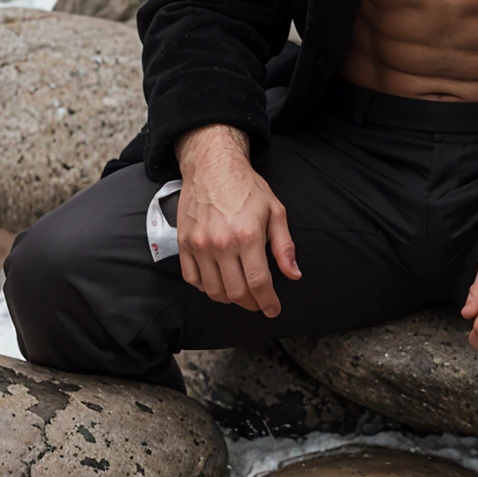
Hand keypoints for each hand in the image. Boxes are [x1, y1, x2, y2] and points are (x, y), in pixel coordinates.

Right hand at [174, 125, 299, 316]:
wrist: (212, 166)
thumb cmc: (246, 187)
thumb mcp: (275, 211)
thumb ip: (284, 246)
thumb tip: (294, 274)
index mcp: (247, 236)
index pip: (258, 283)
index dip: (268, 302)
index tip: (273, 309)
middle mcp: (221, 244)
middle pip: (236, 292)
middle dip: (251, 303)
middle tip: (259, 302)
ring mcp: (199, 245)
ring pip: (214, 290)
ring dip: (230, 298)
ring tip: (240, 293)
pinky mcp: (184, 243)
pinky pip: (192, 279)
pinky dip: (206, 288)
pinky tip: (218, 282)